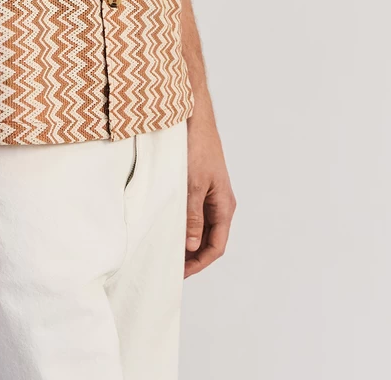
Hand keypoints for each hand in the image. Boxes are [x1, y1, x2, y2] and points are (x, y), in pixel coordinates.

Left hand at [183, 117, 236, 277]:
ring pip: (200, 227)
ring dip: (186, 240)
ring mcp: (210, 194)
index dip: (198, 263)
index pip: (215, 247)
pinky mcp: (199, 184)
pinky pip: (193, 212)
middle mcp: (220, 203)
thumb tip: (191, 246)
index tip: (178, 273)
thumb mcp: (193, 184)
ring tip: (166, 249)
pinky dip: (182, 223)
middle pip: (208, 240)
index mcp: (224, 206)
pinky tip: (167, 225)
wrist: (193, 117)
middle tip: (168, 266)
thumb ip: (193, 216)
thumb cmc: (197, 147)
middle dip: (191, 256)